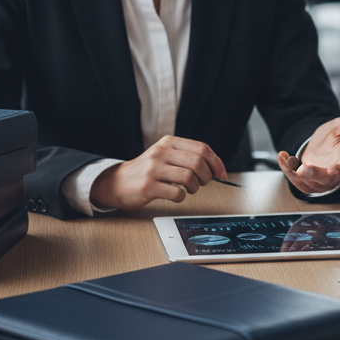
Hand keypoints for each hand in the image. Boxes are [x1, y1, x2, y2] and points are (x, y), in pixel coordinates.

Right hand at [89, 135, 227, 209]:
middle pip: (197, 162)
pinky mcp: (148, 187)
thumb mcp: (165, 155)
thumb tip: (215, 167)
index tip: (222, 174)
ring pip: (189, 177)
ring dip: (195, 187)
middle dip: (207, 176)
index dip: (216, 162)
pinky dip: (182, 196)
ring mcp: (154, 169)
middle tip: (203, 183)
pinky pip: (176, 192)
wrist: (117, 182)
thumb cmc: (146, 170)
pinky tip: (176, 195)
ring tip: (190, 189)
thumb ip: (187, 156)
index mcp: (169, 142)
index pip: (202, 148)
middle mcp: (161, 152)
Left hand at [278, 113, 339, 194]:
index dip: (339, 170)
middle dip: (313, 174)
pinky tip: (282, 157)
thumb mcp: (339, 128)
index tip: (331, 169)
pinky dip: (287, 170)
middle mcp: (333, 176)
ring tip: (286, 157)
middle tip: (303, 169)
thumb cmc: (332, 139)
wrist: (319, 148)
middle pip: (324, 179)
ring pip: (307, 182)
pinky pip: (296, 181)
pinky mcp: (306, 184)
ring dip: (294, 171)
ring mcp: (319, 183)